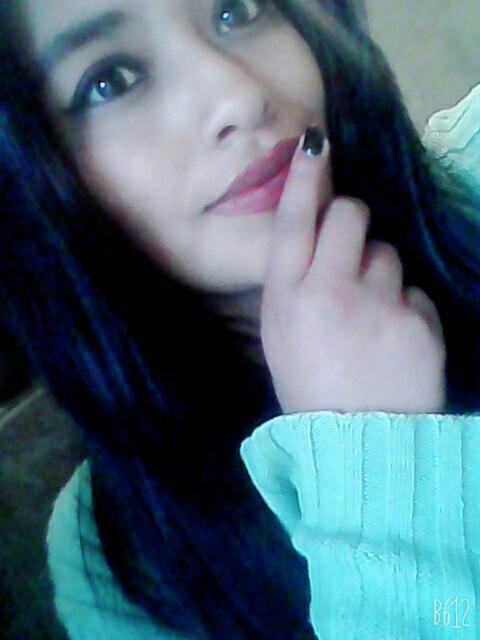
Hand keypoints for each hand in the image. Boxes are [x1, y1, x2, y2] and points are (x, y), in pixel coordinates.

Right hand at [261, 131, 445, 413]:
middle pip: (349, 215)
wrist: (357, 443)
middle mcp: (327, 293)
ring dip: (380, 274)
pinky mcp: (417, 322)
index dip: (305, 179)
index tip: (316, 143)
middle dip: (352, 221)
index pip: (293, 222)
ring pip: (386, 252)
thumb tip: (317, 238)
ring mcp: (376, 305)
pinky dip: (405, 309)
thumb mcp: (280, 335)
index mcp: (285, 299)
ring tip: (371, 319)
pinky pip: (413, 291)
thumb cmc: (310, 386)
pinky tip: (393, 342)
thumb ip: (294, 283)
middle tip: (351, 251)